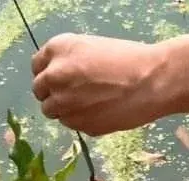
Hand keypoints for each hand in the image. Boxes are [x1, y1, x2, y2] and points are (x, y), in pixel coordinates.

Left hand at [32, 33, 164, 135]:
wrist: (151, 82)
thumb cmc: (128, 59)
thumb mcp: (91, 48)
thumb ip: (68, 62)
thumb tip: (56, 79)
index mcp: (59, 50)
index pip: (36, 65)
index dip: (47, 72)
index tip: (57, 77)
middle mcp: (55, 76)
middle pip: (39, 91)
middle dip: (52, 92)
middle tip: (74, 92)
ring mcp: (63, 104)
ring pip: (52, 111)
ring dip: (64, 109)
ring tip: (89, 102)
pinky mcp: (77, 124)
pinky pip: (71, 124)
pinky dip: (80, 120)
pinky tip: (100, 111)